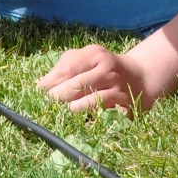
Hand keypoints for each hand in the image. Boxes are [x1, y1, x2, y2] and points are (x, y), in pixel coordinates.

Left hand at [38, 43, 169, 115]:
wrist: (140, 77)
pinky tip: (80, 122)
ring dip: (71, 110)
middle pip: (75, 86)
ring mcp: (118, 88)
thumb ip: (64, 67)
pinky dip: (89, 119)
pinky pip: (103, 115)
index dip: (49, 84)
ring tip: (62, 114)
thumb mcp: (86, 59)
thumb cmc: (103, 68)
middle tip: (45, 107)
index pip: (66, 70)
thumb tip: (40, 84)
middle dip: (57, 99)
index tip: (37, 94)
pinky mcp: (125, 106)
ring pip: (88, 102)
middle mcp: (108, 69)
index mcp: (95, 55)